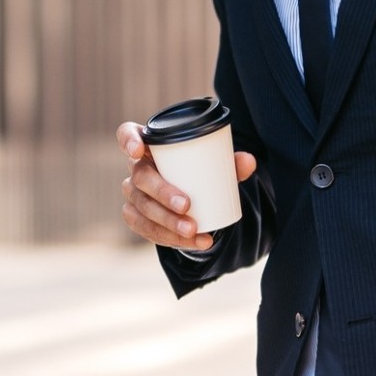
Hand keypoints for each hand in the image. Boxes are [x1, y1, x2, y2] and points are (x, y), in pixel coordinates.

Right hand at [115, 121, 256, 251]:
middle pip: (139, 178)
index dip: (128, 140)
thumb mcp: (216, 164)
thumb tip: (249, 161)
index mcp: (150, 145)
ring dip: (167, 222)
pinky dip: (169, 238)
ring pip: (142, 208)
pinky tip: (190, 241)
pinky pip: (146, 229)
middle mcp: (136, 168)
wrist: (193, 197)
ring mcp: (133, 195)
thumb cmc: (200, 171)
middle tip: (187, 205)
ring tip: (193, 231)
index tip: (139, 150)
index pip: (127, 133)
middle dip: (162, 193)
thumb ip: (232, 162)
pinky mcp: (136, 217)